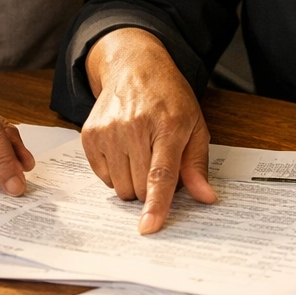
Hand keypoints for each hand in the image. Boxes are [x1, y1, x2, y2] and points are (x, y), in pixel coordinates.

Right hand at [81, 28, 215, 233]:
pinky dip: (115, 173)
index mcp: (168, 126)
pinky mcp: (89, 135)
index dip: (157, 204)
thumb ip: (197, 165)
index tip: (149, 227)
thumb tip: (206, 198)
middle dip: (152, 189)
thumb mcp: (195, 126)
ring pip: (120, 188)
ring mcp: (108, 131)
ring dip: (133, 182)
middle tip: (158, 164)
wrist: (134, 67)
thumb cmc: (169, 99)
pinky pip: (103, 177)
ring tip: (141, 154)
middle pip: (140, 188)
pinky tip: (124, 150)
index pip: (161, 174)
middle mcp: (135, 128)